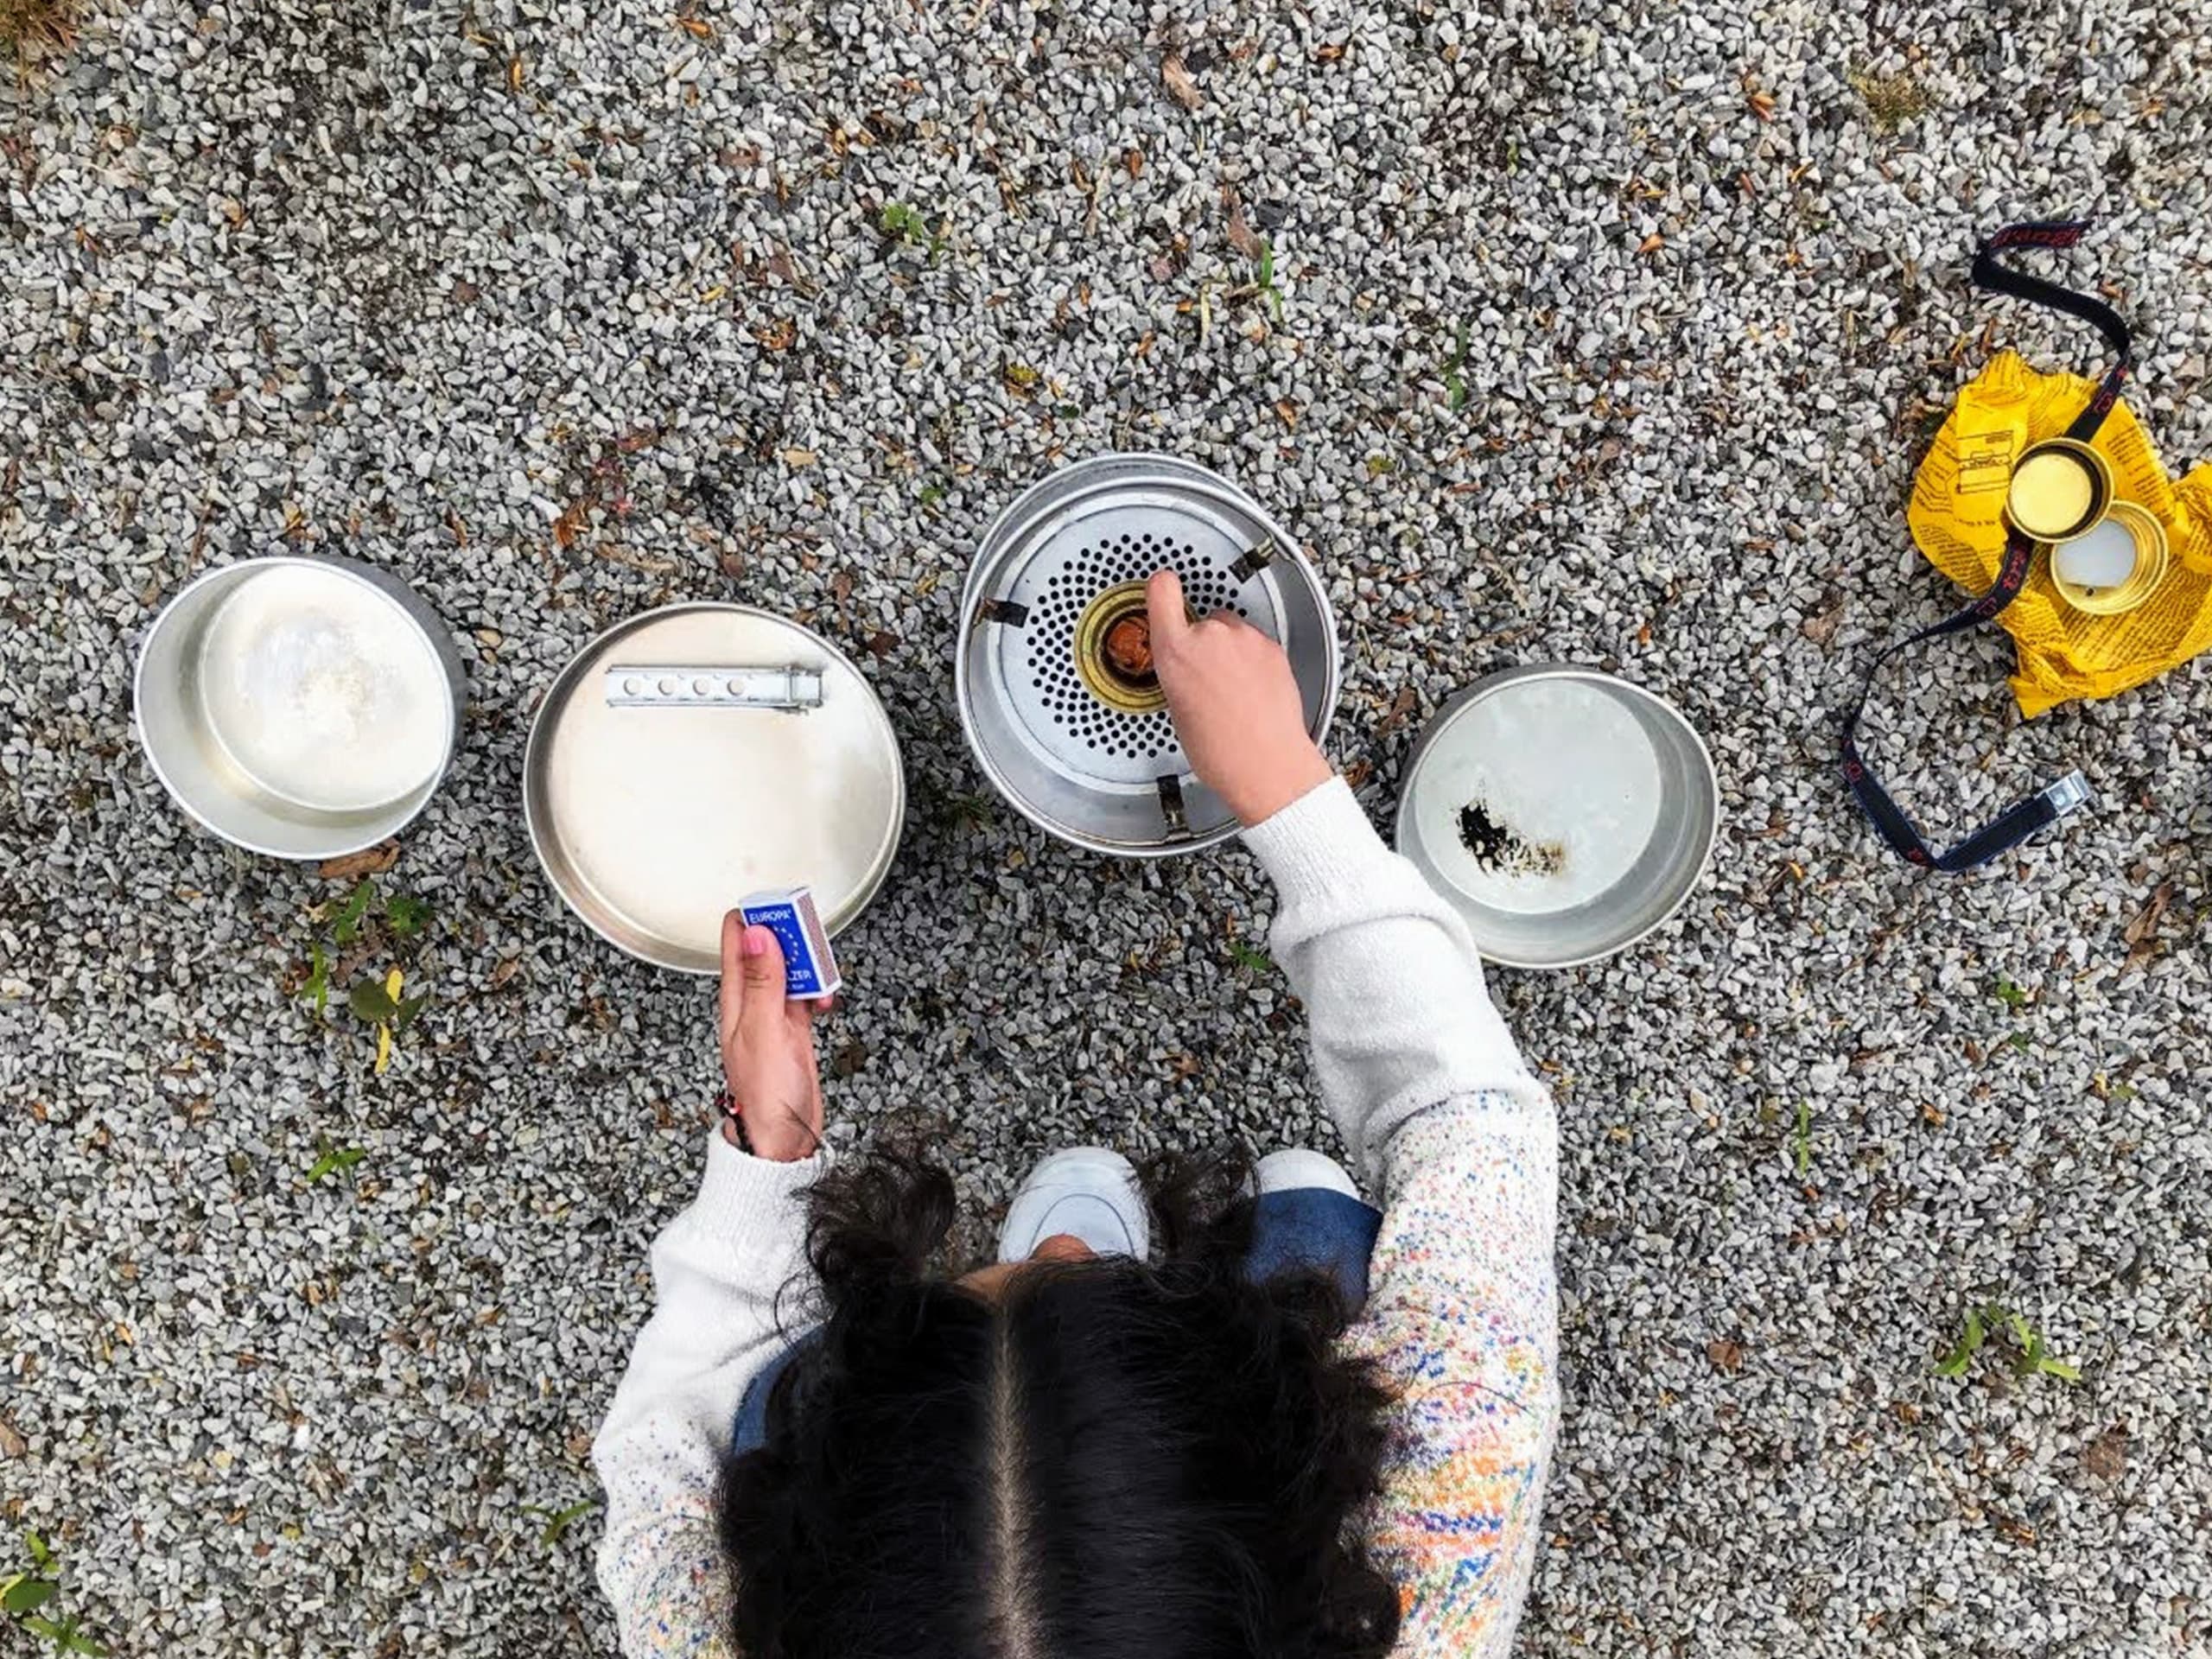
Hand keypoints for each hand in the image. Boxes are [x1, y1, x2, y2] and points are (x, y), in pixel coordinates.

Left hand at [717, 912, 827, 1161]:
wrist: (783, 1140)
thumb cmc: (765, 1096)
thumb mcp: (764, 1031)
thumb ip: (762, 982)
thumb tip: (756, 935)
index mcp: (735, 999)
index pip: (737, 940)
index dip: (757, 917)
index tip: (781, 907)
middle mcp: (752, 1003)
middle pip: (768, 949)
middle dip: (789, 936)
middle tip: (810, 933)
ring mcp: (774, 1015)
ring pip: (790, 970)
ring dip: (808, 965)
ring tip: (820, 972)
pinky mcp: (793, 1029)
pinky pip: (805, 995)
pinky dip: (817, 991)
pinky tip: (824, 999)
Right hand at [1147, 568, 1332, 825]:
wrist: (1267, 765)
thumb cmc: (1221, 751)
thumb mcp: (1177, 710)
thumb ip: (1179, 672)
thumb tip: (1186, 665)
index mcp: (1176, 651)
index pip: (1162, 590)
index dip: (1162, 586)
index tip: (1162, 585)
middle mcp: (1211, 636)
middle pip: (1201, 620)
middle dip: (1203, 642)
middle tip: (1207, 680)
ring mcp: (1245, 639)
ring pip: (1231, 632)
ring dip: (1230, 651)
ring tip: (1232, 690)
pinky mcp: (1272, 647)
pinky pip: (1254, 645)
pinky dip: (1252, 661)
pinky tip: (1252, 690)